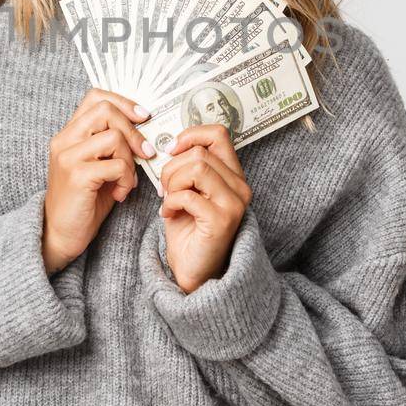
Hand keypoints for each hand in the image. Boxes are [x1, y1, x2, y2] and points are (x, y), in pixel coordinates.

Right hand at [42, 88, 154, 273]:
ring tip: (127, 180)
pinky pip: (116, 165)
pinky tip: (121, 193)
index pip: (95, 96)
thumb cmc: (84, 200)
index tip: (143, 117)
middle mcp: (64, 140)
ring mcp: (68, 157)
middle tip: (145, 153)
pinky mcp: (77, 176)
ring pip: (113, 137)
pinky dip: (127, 179)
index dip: (123, 102)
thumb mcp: (99, 165)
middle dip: (133, 131)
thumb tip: (147, 129)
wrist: (61, 234)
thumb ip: (113, 145)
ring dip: (130, 160)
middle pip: (106, 111)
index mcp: (69, 133)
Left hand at [158, 124, 252, 293]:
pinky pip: (188, 195)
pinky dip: (170, 202)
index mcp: (233, 175)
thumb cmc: (188, 230)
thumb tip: (170, 143)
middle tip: (165, 188)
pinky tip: (167, 214)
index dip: (190, 135)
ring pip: (195, 167)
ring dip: (171, 183)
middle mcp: (240, 187)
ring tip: (167, 200)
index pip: (218, 134)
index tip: (172, 151)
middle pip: (199, 152)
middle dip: (171, 167)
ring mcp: (234, 203)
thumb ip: (187, 167)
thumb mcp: (187, 191)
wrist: (193, 271)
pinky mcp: (221, 220)